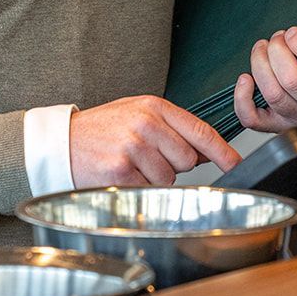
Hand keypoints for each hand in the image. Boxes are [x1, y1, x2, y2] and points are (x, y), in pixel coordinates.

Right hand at [70, 96, 242, 185]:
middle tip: (147, 157)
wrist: (61, 143)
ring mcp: (134, 148)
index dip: (222, 151)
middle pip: (188, 159)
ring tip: (130, 164)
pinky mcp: (121, 172)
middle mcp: (146, 124)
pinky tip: (121, 174)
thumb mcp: (136, 115)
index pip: (199, 130)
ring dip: (154, 178)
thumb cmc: (101, 130)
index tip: (235, 163)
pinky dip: (138, 187)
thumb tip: (207, 151)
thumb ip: (171, 129)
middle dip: (173, 165)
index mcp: (153, 107)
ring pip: (169, 178)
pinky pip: (149, 189)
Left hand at [232, 17, 296, 132]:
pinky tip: (245, 78)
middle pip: (292, 81)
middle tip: (275, 37)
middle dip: (277, 53)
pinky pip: (252, 119)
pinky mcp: (272, 124)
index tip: (294, 31)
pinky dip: (242, 98)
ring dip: (259, 65)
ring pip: (271, 94)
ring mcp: (295, 117)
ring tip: (262, 48)